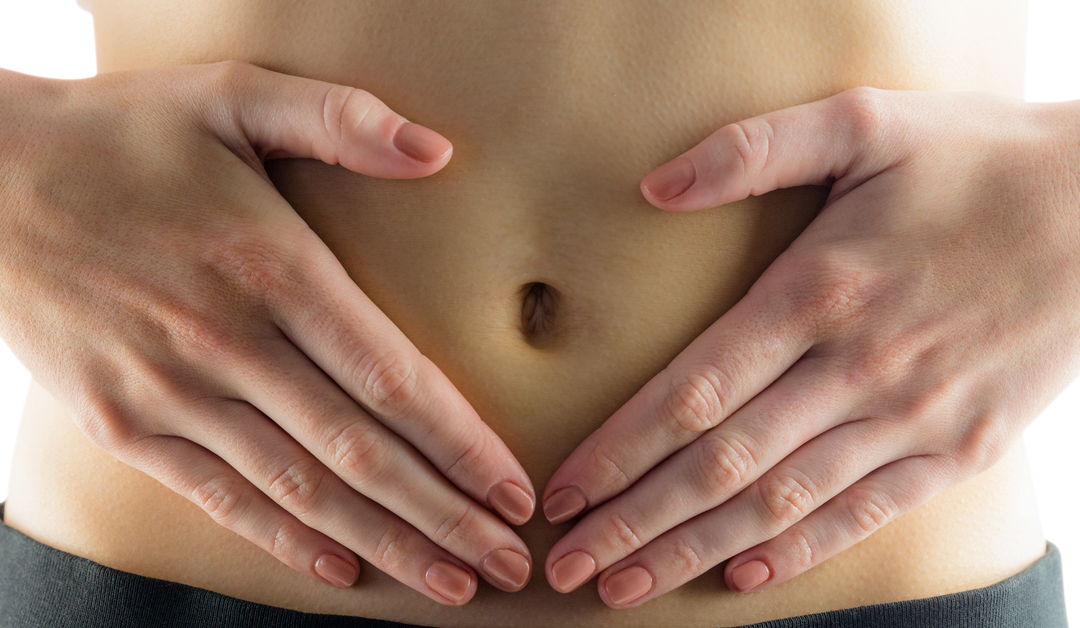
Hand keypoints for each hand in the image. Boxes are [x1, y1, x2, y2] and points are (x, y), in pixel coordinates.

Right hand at [0, 61, 534, 605]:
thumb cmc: (121, 135)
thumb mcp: (231, 95)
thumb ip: (339, 119)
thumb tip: (438, 151)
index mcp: (273, 267)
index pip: (392, 377)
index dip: (461, 442)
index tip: (512, 489)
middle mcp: (230, 343)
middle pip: (361, 451)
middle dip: (444, 514)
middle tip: (505, 560)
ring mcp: (172, 393)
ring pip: (301, 490)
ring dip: (383, 543)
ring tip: (448, 581)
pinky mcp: (123, 424)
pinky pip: (219, 497)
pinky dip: (283, 538)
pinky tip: (339, 568)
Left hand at [539, 87, 1079, 606]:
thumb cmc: (980, 159)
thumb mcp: (867, 121)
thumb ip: (752, 149)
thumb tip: (655, 185)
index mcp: (819, 291)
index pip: (693, 392)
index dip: (620, 450)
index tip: (563, 491)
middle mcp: (857, 368)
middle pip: (721, 465)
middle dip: (635, 521)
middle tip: (564, 565)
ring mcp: (912, 418)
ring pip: (781, 504)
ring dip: (694, 550)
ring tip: (626, 587)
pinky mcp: (962, 448)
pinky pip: (864, 514)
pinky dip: (799, 551)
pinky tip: (740, 578)